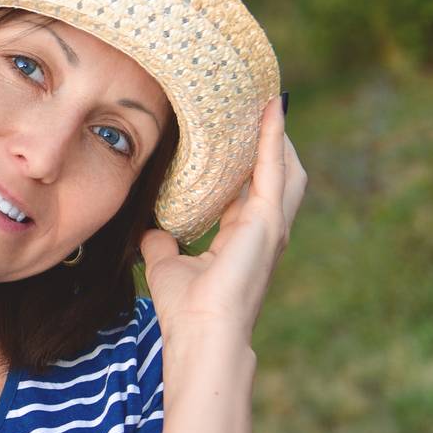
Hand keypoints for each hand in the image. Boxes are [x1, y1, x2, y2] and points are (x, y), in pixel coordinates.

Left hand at [140, 97, 306, 341]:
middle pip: (273, 172)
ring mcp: (271, 224)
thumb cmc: (186, 308)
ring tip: (267, 98)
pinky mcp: (268, 221)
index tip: (234, 130)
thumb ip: (162, 242)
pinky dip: (273, 138)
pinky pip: (275, 169)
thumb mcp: (166, 264)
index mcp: (240, 236)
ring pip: (283, 166)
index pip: (245, 188)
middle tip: (256, 102)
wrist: (202, 333)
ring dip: (276, 133)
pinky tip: (271, 110)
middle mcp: (262, 228)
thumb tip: (148, 230)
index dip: (243, 160)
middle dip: (267, 139)